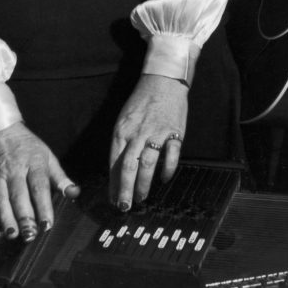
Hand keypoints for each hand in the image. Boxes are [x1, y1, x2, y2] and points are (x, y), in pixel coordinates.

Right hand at [0, 121, 78, 240]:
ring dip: (5, 219)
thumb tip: (75, 193)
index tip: (47, 224)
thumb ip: (60, 178)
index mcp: (33, 162)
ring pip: (0, 199)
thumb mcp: (47, 156)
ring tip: (12, 234)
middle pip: (19, 195)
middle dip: (25, 217)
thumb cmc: (27, 147)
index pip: (39, 186)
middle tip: (30, 234)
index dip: (44, 206)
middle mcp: (14, 169)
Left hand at [109, 73, 187, 208]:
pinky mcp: (174, 131)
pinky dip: (167, 169)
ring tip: (141, 197)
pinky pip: (171, 154)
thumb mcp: (124, 120)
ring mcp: (157, 132)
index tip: (113, 200)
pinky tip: (163, 178)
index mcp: (122, 130)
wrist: (162, 81)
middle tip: (124, 207)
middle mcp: (137, 133)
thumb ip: (121, 145)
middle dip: (125, 190)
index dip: (113, 184)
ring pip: (148, 163)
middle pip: (128, 166)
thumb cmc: (141, 102)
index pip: (114, 162)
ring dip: (143, 184)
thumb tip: (116, 173)